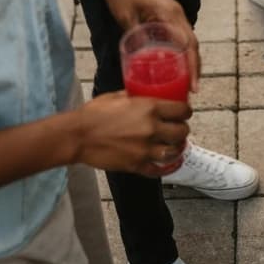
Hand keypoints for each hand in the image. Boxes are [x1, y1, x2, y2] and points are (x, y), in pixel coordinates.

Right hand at [72, 91, 190, 177]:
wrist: (78, 136)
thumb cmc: (95, 113)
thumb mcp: (119, 95)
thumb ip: (137, 95)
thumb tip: (145, 93)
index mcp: (150, 107)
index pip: (181, 110)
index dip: (186, 111)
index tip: (184, 112)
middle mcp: (151, 128)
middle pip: (182, 132)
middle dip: (182, 130)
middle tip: (178, 128)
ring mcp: (144, 149)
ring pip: (174, 151)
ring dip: (176, 148)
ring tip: (173, 145)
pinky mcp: (136, 165)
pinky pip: (157, 170)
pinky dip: (163, 167)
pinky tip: (164, 163)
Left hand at [99, 0, 200, 88]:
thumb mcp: (126, 18)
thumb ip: (136, 38)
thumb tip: (140, 62)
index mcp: (171, 14)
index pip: (189, 44)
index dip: (194, 67)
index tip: (194, 87)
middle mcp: (176, 13)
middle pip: (192, 44)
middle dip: (195, 67)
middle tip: (191, 91)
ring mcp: (173, 13)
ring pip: (187, 40)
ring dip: (190, 60)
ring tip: (186, 81)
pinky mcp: (166, 13)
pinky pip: (179, 35)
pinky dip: (181, 50)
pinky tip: (174, 63)